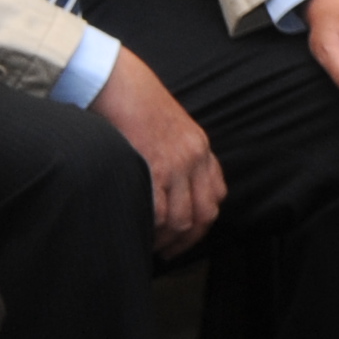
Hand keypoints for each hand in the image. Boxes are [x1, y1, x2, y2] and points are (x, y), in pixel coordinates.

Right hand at [91, 48, 225, 253]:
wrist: (122, 85)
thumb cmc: (138, 108)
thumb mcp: (170, 131)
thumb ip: (177, 157)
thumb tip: (169, 191)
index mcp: (201, 149)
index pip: (216, 196)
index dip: (202, 223)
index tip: (185, 237)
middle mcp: (195, 158)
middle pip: (204, 214)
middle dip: (186, 240)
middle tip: (167, 252)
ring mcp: (177, 164)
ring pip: (182, 219)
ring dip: (166, 240)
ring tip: (150, 246)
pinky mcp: (154, 167)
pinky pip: (158, 211)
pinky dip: (150, 229)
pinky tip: (140, 232)